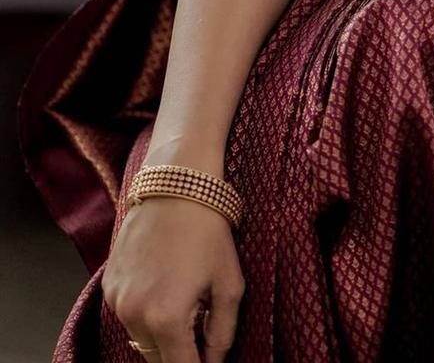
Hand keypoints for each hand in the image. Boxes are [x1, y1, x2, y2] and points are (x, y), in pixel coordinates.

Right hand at [101, 194, 244, 361]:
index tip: (209, 361)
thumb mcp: (228, 281)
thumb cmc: (208, 230)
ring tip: (185, 303)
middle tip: (200, 334)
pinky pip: (127, 313)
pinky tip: (164, 286)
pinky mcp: (108, 283)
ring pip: (140, 338)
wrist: (176, 184)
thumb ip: (223, 331)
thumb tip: (215, 360)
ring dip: (161, 334)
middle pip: (157, 359)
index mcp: (166, 318)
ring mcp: (117, 299)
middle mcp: (134, 314)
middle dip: (179, 353)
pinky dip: (144, 312)